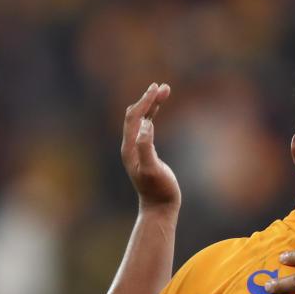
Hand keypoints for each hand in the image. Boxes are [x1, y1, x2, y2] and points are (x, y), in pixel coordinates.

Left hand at [120, 82, 179, 208]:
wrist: (159, 207)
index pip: (134, 117)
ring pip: (141, 120)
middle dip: (148, 99)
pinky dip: (153, 115)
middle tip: (163, 86)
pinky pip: (147, 128)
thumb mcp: (153, 169)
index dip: (145, 102)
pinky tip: (159, 111)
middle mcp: (130, 146)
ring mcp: (137, 149)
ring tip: (164, 92)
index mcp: (130, 147)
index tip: (157, 89)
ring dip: (151, 105)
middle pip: (135, 115)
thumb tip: (146, 124)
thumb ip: (147, 147)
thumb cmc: (159, 190)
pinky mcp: (146, 152)